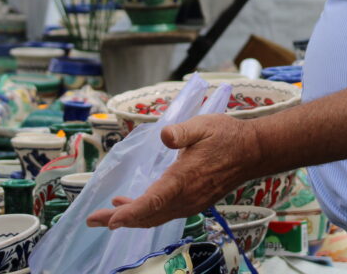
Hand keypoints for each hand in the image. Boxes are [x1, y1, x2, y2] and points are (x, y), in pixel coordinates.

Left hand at [86, 114, 260, 229]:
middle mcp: (186, 197)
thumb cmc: (227, 135)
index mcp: (183, 179)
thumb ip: (182, 131)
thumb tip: (164, 134)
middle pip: (148, 215)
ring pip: (156, 217)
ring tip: (109, 214)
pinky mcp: (194, 203)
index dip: (130, 212)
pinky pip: (166, 214)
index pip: (152, 202)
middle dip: (119, 220)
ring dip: (132, 217)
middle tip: (93, 220)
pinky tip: (136, 205)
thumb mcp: (203, 124)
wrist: (253, 152)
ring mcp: (191, 203)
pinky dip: (147, 214)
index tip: (110, 219)